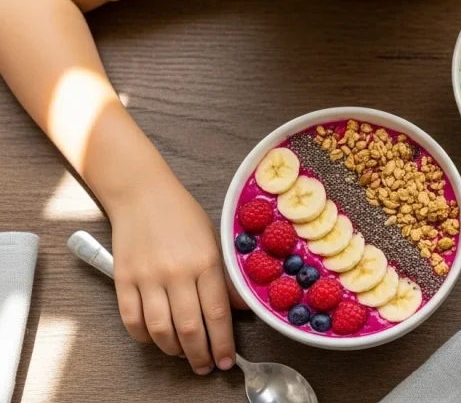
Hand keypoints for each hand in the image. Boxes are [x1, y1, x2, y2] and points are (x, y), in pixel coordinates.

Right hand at [109, 177, 242, 373]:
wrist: (142, 193)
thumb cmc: (183, 216)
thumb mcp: (214, 241)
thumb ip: (226, 277)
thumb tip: (239, 309)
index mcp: (207, 262)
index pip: (217, 314)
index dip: (223, 344)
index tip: (227, 360)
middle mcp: (178, 272)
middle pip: (190, 328)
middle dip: (200, 355)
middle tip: (206, 366)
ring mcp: (148, 277)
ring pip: (160, 330)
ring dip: (173, 350)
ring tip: (183, 355)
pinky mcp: (122, 279)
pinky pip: (132, 319)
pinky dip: (144, 337)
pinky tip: (155, 339)